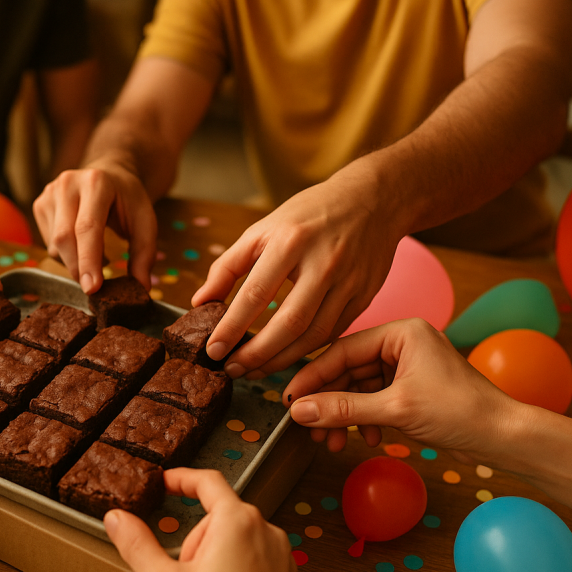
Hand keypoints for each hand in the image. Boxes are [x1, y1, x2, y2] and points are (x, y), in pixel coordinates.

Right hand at [33, 160, 156, 293]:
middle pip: (65, 238)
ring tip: (95, 253)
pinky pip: (49, 243)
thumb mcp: (145, 222)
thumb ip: (144, 253)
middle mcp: (68, 183)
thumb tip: (141, 287)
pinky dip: (65, 253)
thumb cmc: (127, 200)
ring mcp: (50, 192)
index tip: (92, 288)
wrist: (107, 175)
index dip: (89, 260)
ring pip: (55, 244)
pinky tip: (80, 243)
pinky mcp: (40, 204)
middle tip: (95, 286)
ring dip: (74, 261)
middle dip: (78, 268)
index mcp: (97, 183)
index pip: (87, 227)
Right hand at [106, 469, 294, 571]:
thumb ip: (136, 544)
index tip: (167, 481)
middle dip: (194, 538)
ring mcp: (280, 556)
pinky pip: (252, 556)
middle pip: (219, 515)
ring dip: (213, 555)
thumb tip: (117, 518)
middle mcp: (266, 532)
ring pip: (235, 537)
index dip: (182, 478)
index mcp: (238, 522)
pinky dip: (232, 569)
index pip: (208, 481)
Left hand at [193, 166, 400, 379]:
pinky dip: (306, 351)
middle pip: (289, 323)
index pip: (255, 294)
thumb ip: (228, 265)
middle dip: (257, 354)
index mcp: (290, 242)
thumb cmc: (309, 214)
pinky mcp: (365, 297)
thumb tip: (199, 302)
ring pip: (314, 335)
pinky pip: (332, 333)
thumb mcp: (263, 228)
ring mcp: (349, 282)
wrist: (371, 200)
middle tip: (232, 370)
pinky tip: (285, 358)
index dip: (232, 327)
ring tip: (254, 371)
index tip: (213, 350)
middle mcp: (323, 263)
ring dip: (280, 361)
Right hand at [284, 318, 517, 457]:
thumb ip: (343, 408)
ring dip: (344, 414)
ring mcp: (407, 366)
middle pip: (347, 370)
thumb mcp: (394, 410)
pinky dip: (364, 419)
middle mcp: (402, 343)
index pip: (342, 350)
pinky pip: (374, 399)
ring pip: (358, 388)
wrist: (504, 437)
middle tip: (308, 426)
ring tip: (331, 439)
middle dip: (328, 401)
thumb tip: (298, 411)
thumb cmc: (460, 412)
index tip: (290, 399)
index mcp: (401, 332)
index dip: (313, 376)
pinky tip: (365, 438)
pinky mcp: (411, 389)